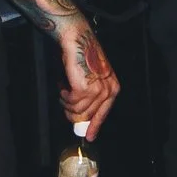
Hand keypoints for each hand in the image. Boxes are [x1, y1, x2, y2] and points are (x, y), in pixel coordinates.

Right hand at [52, 16, 119, 138]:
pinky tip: (64, 85)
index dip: (95, 126)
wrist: (78, 41)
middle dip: (73, 113)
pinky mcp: (84, 89)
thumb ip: (91, 97)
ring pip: (77, 111)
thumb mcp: (92, 79)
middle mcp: (108, 90)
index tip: (89, 136)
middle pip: (87, 115)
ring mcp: (97, 90)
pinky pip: (70, 103)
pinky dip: (64, 96)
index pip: (103, 113)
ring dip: (67, 102)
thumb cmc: (83, 57)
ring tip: (65, 90)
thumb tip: (82, 117)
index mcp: (112, 88)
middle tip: (65, 102)